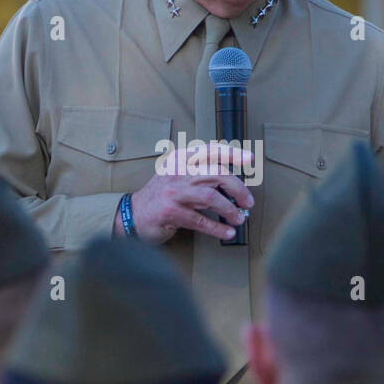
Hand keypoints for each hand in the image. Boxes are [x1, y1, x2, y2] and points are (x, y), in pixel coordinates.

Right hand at [114, 141, 255, 243]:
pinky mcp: (170, 212)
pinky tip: (227, 232)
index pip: (210, 150)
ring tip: (238, 218)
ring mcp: (173, 192)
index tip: (249, 159)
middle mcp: (177, 172)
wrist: (134, 214)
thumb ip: (201, 174)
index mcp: (181, 159)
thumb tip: (235, 184)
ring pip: (211, 197)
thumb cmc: (162, 196)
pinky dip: (218, 228)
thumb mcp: (179, 176)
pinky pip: (201, 220)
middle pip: (216, 174)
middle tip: (248, 202)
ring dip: (230, 210)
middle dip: (238, 188)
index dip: (232, 154)